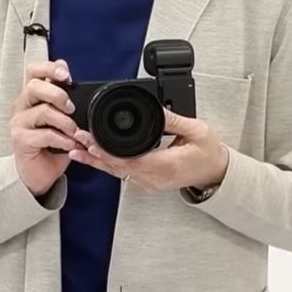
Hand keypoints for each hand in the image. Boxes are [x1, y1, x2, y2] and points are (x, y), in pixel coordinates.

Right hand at [11, 59, 85, 196]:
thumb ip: (65, 102)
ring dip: (65, 122)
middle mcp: (22, 105)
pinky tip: (70, 145)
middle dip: (58, 94)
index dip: (49, 67)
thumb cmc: (51, 145)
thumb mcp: (62, 120)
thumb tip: (77, 84)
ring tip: (76, 133)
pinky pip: (44, 134)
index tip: (67, 75)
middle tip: (72, 107)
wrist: (38, 173)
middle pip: (35, 86)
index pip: (34, 70)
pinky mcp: (20, 139)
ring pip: (42, 111)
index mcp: (32, 96)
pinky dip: (62, 139)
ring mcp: (19, 122)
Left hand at [69, 108, 229, 192]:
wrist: (215, 173)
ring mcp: (149, 183)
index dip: (108, 153)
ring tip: (75, 149)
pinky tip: (93, 156)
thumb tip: (156, 108)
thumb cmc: (208, 153)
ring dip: (96, 160)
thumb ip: (174, 120)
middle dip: (95, 154)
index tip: (92, 143)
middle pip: (118, 168)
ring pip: (117, 172)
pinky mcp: (147, 182)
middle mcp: (155, 178)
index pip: (131, 161)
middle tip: (77, 139)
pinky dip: (106, 164)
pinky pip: (122, 173)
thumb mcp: (197, 130)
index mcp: (167, 165)